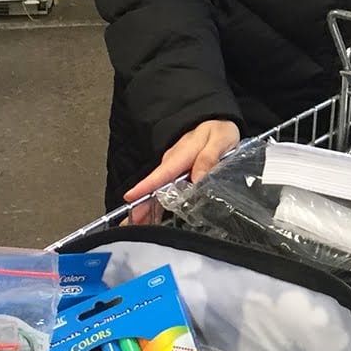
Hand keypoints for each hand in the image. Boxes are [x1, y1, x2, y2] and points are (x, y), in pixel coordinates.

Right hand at [123, 119, 239, 224]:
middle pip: (154, 187)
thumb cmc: (218, 131)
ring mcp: (173, 170)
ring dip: (146, 209)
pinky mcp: (176, 175)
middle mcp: (173, 163)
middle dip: (140, 205)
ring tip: (135, 227)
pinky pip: (164, 192)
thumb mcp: (220, 139)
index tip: (131, 197)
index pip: (162, 173)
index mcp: (182, 154)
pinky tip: (151, 221)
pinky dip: (156, 206)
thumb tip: (198, 177)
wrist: (217, 123)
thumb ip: (209, 157)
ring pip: (157, 192)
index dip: (147, 186)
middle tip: (129, 223)